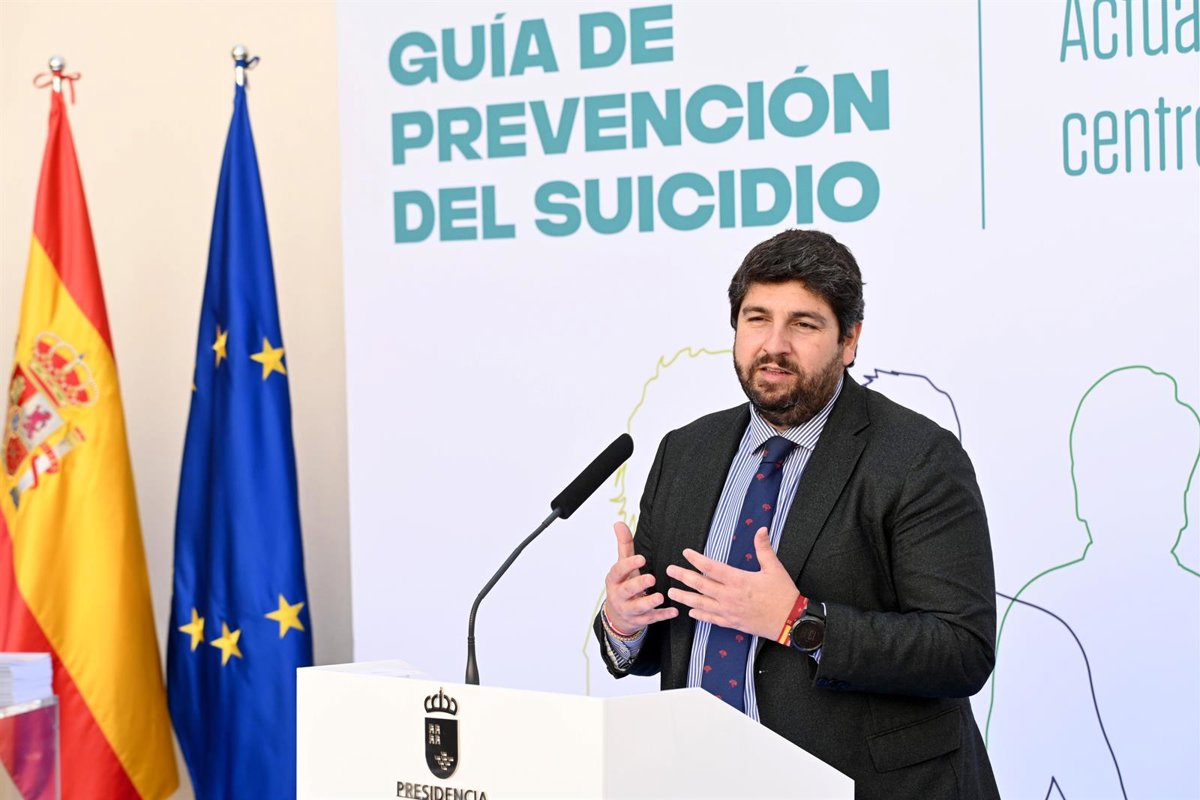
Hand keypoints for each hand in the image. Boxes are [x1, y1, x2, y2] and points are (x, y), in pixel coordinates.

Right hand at [603, 521, 677, 634]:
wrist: (618, 614)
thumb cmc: (623, 583)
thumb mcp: (622, 565)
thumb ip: (624, 545)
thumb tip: (618, 522)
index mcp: (614, 580)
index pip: (618, 571)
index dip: (628, 565)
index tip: (641, 558)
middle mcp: (619, 595)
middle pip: (626, 590)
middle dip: (638, 585)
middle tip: (652, 578)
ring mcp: (629, 610)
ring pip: (637, 608)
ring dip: (649, 603)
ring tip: (660, 596)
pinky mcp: (640, 620)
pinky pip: (651, 619)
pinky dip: (662, 615)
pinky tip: (674, 611)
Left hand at [666, 527, 799, 639]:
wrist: (790, 622)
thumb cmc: (783, 594)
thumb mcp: (774, 568)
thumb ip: (764, 548)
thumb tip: (761, 529)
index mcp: (739, 580)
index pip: (712, 568)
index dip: (697, 559)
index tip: (686, 553)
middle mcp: (730, 596)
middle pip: (701, 585)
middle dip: (683, 577)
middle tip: (669, 570)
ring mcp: (729, 611)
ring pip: (701, 604)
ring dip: (685, 597)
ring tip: (671, 593)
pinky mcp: (732, 623)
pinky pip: (711, 619)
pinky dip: (700, 615)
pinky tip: (691, 612)